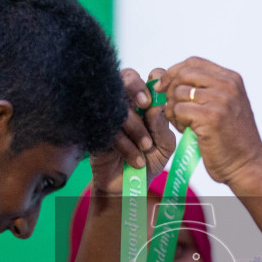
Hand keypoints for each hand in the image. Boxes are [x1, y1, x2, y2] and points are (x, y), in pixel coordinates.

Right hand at [87, 67, 176, 199]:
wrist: (129, 185)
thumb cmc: (149, 161)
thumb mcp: (164, 146)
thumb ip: (163, 127)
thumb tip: (156, 108)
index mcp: (148, 102)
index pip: (152, 77)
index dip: (154, 79)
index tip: (158, 96)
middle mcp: (128, 102)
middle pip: (127, 76)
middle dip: (136, 86)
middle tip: (144, 105)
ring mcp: (110, 113)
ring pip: (118, 103)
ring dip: (135, 126)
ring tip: (146, 148)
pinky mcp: (96, 129)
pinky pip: (110, 128)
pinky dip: (125, 144)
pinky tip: (135, 159)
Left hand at [158, 57, 261, 187]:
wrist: (246, 165)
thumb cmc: (230, 139)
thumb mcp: (223, 105)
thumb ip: (200, 89)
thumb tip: (159, 74)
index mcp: (231, 79)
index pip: (193, 62)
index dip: (174, 72)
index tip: (164, 87)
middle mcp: (228, 85)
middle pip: (183, 74)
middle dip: (170, 90)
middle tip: (172, 108)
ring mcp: (220, 100)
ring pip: (178, 93)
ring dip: (173, 109)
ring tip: (183, 123)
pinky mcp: (211, 117)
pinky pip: (178, 110)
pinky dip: (176, 121)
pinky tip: (185, 130)